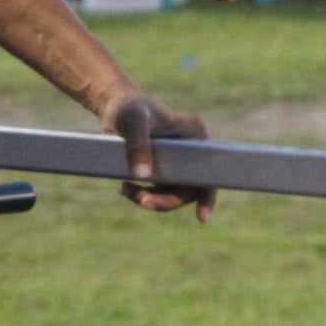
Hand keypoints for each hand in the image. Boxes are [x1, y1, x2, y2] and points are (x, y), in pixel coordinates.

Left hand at [102, 92, 216, 223]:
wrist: (116, 108)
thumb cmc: (128, 110)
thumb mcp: (132, 122)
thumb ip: (138, 144)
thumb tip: (143, 176)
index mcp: (195, 133)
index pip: (209, 168)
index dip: (208, 195)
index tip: (202, 217)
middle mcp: (192, 149)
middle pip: (190, 187)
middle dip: (166, 200)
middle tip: (143, 200)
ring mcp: (180, 161)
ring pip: (173, 193)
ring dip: (150, 199)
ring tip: (124, 189)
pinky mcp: (165, 169)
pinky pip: (159, 191)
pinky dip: (142, 195)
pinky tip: (124, 187)